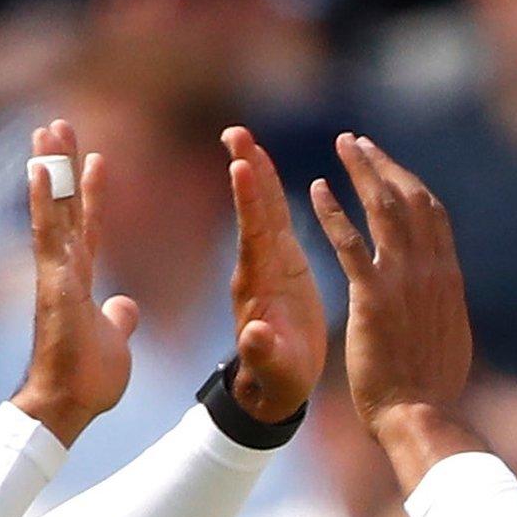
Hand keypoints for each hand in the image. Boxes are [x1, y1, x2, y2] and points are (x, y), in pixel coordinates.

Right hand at [11, 119, 138, 446]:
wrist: (67, 407)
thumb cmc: (87, 381)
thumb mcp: (116, 342)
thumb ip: (118, 320)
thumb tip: (126, 306)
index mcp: (80, 282)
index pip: (88, 227)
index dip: (92, 195)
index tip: (99, 160)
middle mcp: (63, 271)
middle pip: (65, 207)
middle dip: (64, 166)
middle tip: (59, 124)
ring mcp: (54, 274)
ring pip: (53, 211)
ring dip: (51, 169)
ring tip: (47, 129)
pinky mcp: (52, 283)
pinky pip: (48, 234)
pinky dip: (44, 200)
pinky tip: (41, 168)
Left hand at [222, 127, 327, 421]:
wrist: (274, 385)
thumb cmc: (277, 379)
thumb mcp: (273, 369)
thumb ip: (263, 352)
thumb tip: (253, 337)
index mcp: (256, 287)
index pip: (252, 235)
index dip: (249, 202)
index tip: (241, 166)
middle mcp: (256, 268)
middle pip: (252, 211)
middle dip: (246, 171)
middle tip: (235, 132)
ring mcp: (267, 263)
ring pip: (262, 209)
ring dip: (255, 171)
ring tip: (244, 136)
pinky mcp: (282, 264)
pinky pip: (275, 219)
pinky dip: (271, 191)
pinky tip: (265, 165)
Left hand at [310, 133, 482, 490]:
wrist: (420, 413)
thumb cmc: (431, 386)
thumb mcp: (450, 335)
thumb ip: (444, 306)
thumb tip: (446, 296)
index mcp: (448, 278)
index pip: (433, 214)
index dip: (410, 183)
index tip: (390, 165)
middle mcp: (431, 270)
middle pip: (411, 198)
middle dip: (384, 165)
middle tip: (359, 142)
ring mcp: (403, 281)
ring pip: (383, 209)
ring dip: (362, 172)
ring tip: (343, 145)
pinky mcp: (373, 298)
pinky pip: (350, 244)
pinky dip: (333, 212)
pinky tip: (315, 190)